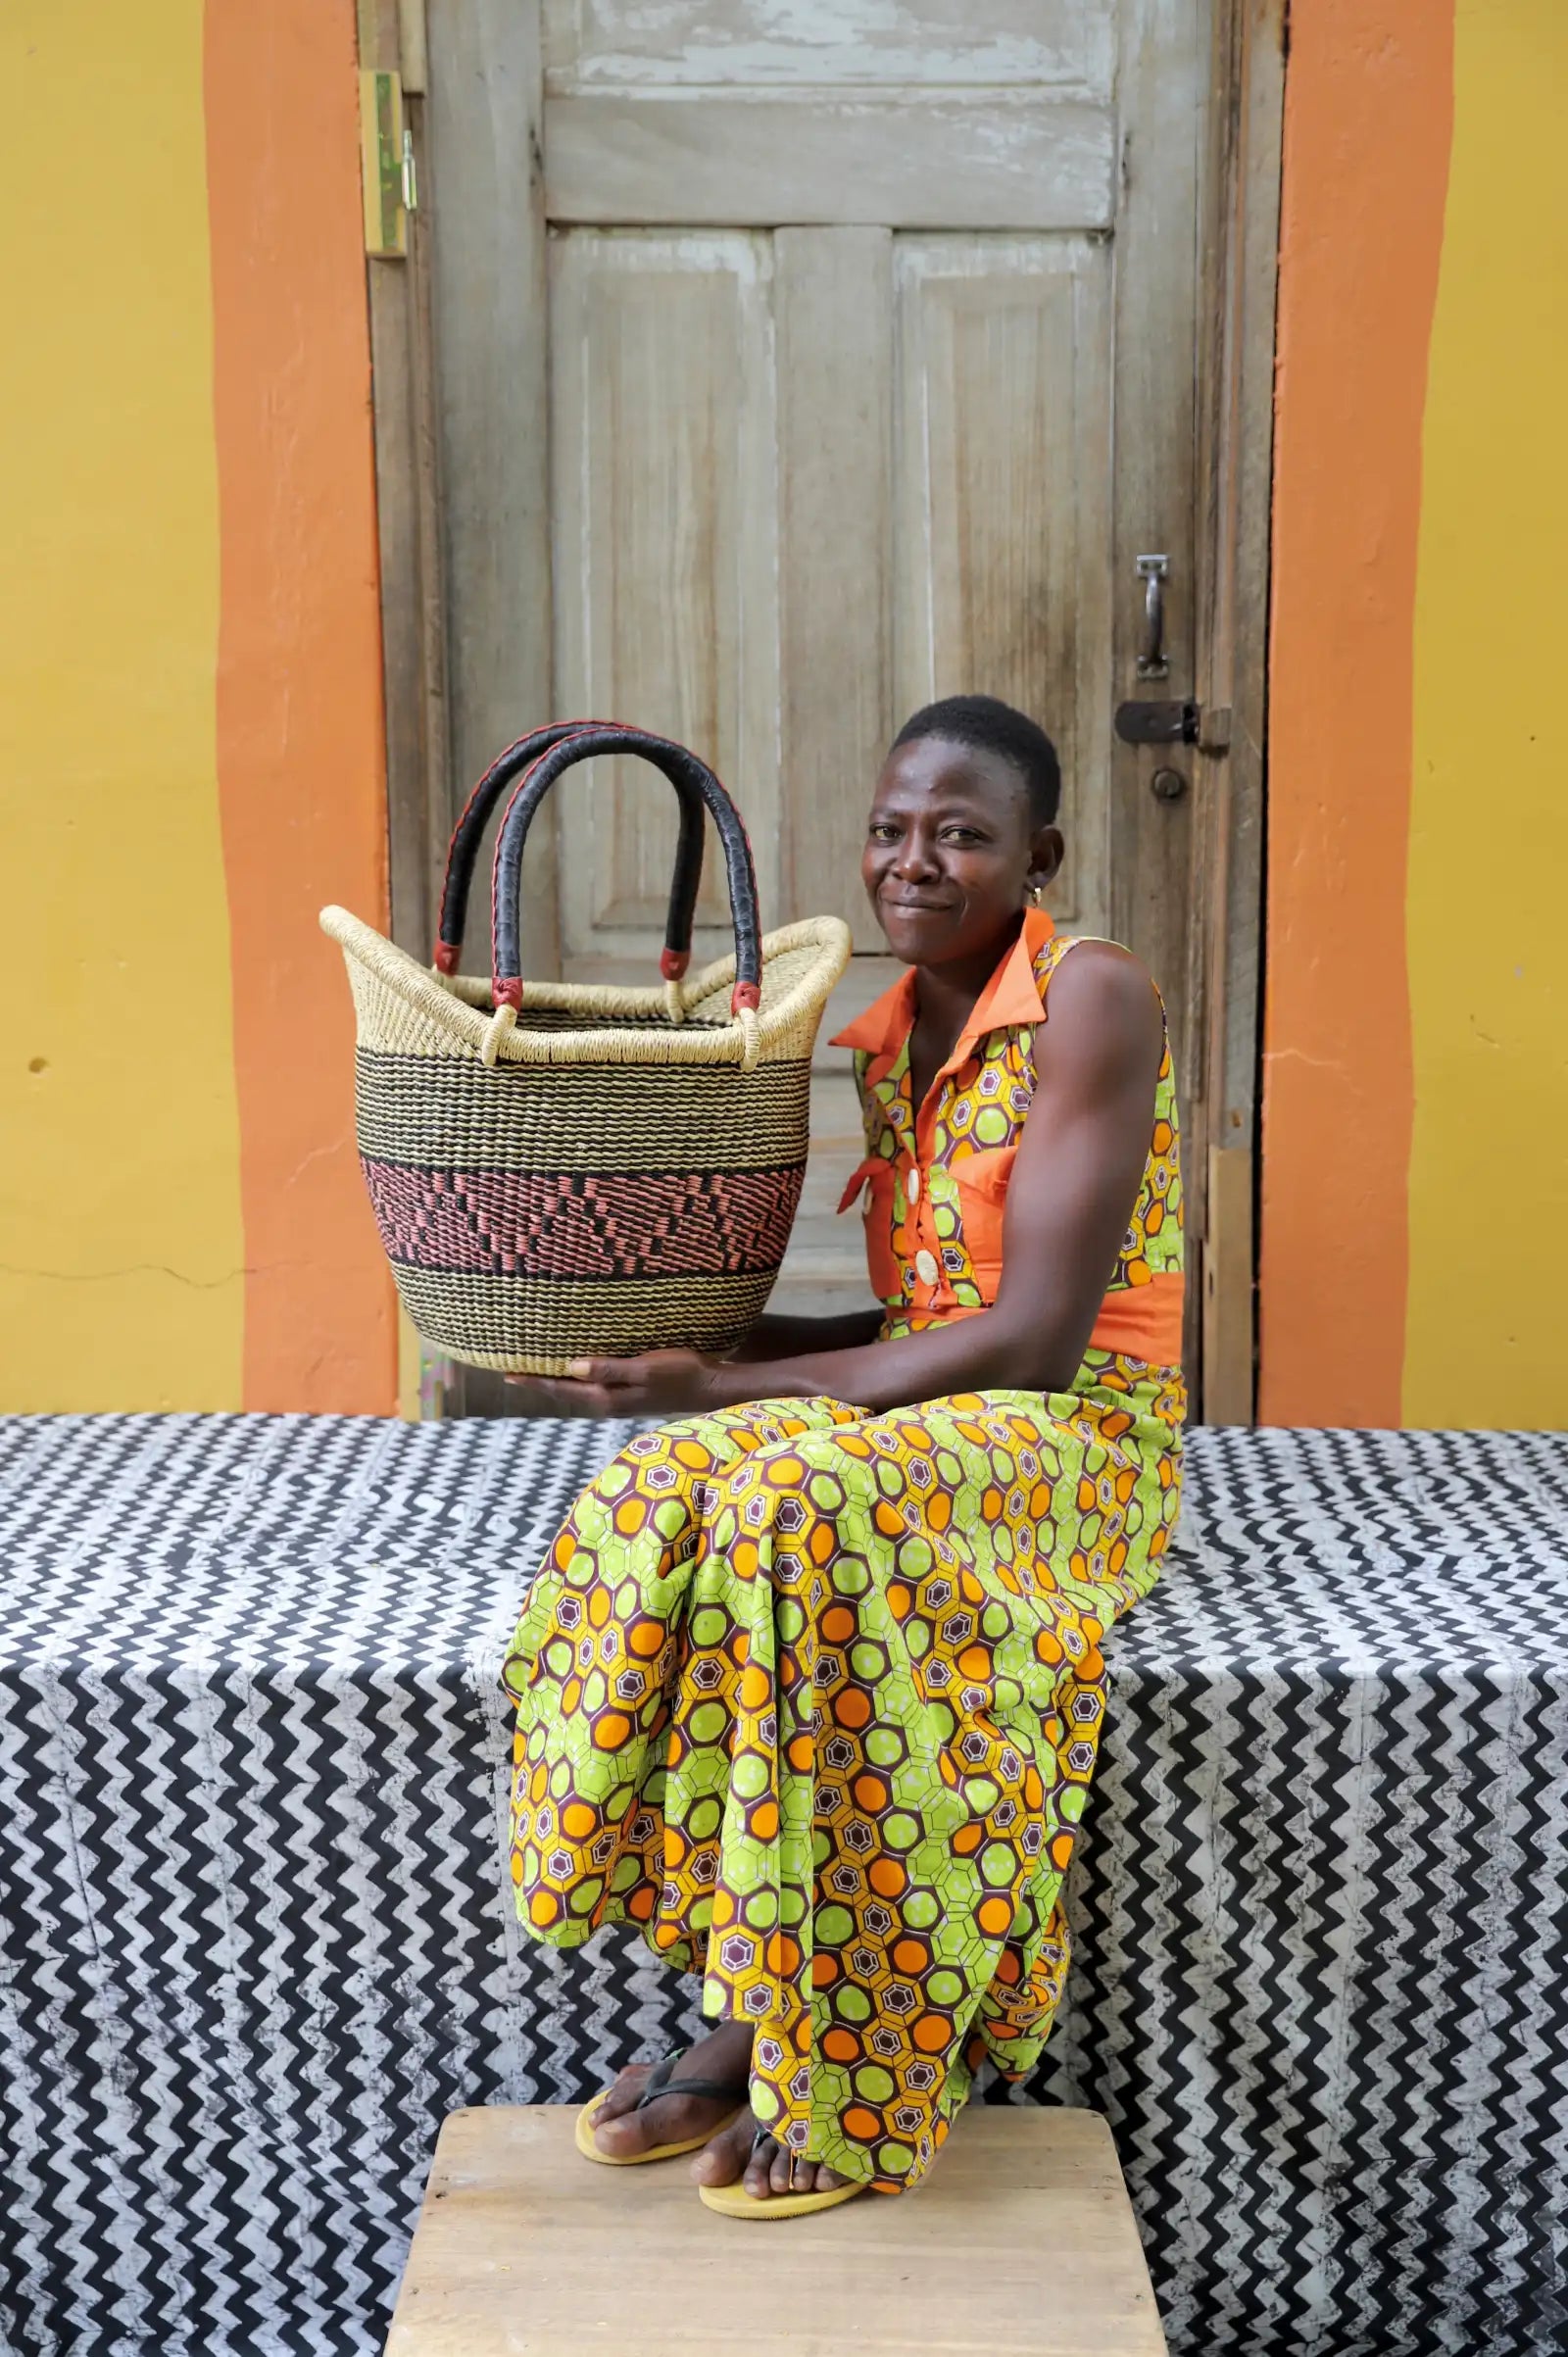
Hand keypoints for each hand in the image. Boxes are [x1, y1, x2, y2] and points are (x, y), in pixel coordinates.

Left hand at [503, 1348, 725, 1420]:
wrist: (710, 1387)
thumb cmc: (680, 1373)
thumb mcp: (645, 1369)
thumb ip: (610, 1369)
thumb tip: (572, 1367)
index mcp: (607, 1398)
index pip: (562, 1390)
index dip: (535, 1382)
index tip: (507, 1375)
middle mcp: (608, 1402)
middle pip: (565, 1393)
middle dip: (539, 1383)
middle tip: (510, 1371)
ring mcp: (619, 1400)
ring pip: (578, 1390)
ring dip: (556, 1381)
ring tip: (535, 1369)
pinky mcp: (630, 1393)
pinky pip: (593, 1385)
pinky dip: (577, 1377)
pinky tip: (575, 1368)